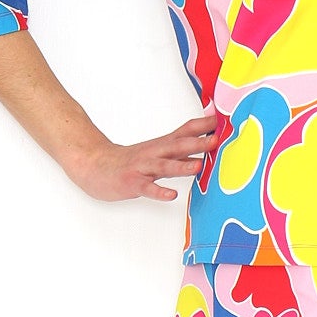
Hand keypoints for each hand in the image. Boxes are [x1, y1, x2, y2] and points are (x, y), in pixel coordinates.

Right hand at [66, 107, 218, 202]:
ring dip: (181, 165)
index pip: (184, 131)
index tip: (222, 120)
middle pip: (178, 146)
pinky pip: (147, 188)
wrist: (94, 164)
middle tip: (217, 139)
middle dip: (199, 143)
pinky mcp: (132, 183)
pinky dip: (159, 192)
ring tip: (198, 166)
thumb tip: (203, 141)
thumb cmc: (129, 161)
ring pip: (164, 166)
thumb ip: (178, 145)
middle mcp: (154, 154)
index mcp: (161, 146)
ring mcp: (143, 168)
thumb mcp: (156, 149)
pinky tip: (170, 196)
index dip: (202, 126)